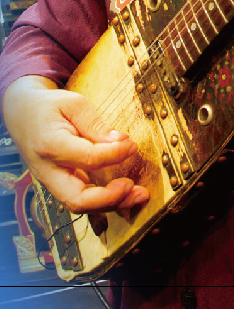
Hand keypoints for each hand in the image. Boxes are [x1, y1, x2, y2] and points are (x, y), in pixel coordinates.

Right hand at [2, 75, 149, 213]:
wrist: (21, 113)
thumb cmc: (48, 106)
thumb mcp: (74, 104)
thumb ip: (96, 124)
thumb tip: (121, 142)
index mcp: (51, 145)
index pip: (88, 158)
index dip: (115, 155)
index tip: (132, 146)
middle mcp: (48, 170)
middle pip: (78, 199)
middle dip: (110, 198)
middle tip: (134, 186)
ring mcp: (51, 181)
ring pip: (80, 205)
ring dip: (111, 204)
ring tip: (138, 195)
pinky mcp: (58, 184)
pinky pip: (80, 199)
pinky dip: (103, 201)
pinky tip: (124, 196)